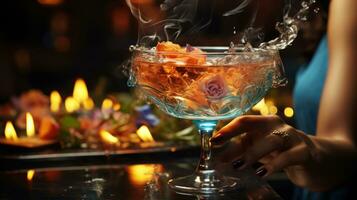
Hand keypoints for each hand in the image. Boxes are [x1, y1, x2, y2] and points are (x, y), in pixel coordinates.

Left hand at [210, 115, 330, 190]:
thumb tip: (218, 157)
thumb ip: (241, 150)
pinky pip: (288, 157)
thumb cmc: (282, 151)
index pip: (244, 121)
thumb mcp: (259, 148)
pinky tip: (262, 173)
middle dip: (236, 141)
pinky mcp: (304, 152)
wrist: (316, 159)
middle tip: (222, 158)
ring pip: (272, 141)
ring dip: (253, 153)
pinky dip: (274, 165)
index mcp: (264, 123)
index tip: (214, 141)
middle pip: (255, 127)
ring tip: (238, 166)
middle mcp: (278, 126)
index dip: (228, 129)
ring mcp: (292, 137)